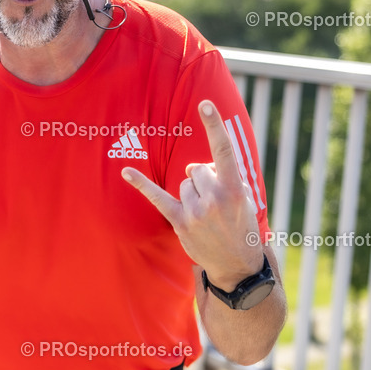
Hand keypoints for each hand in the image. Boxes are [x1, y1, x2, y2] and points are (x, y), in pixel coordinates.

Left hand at [122, 100, 262, 290]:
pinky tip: (125, 171)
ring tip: (206, 213)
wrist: (237, 265)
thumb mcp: (245, 199)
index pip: (223, 150)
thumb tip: (194, 169)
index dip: (214, 125)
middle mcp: (214, 198)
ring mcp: (195, 212)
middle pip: (196, 169)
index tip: (204, 104)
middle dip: (203, 179)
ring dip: (192, 193)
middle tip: (215, 201)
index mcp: (234, 189)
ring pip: (183, 183)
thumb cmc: (241, 225)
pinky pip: (157, 197)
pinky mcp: (179, 222)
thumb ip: (223, 177)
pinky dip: (141, 183)